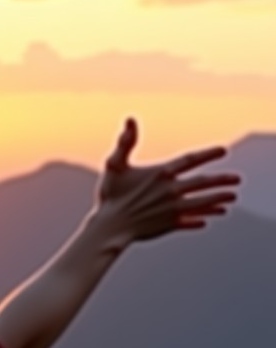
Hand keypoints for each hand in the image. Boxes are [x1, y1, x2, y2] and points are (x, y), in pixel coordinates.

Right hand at [94, 118, 239, 242]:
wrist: (110, 227)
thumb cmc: (110, 196)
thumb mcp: (114, 165)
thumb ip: (125, 143)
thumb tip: (130, 120)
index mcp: (161, 174)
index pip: (190, 160)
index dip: (207, 154)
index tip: (223, 150)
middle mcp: (171, 191)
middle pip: (202, 183)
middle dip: (221, 180)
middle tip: (237, 179)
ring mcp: (171, 209)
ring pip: (201, 203)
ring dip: (217, 200)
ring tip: (231, 198)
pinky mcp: (167, 225)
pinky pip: (188, 222)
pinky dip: (198, 220)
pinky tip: (206, 221)